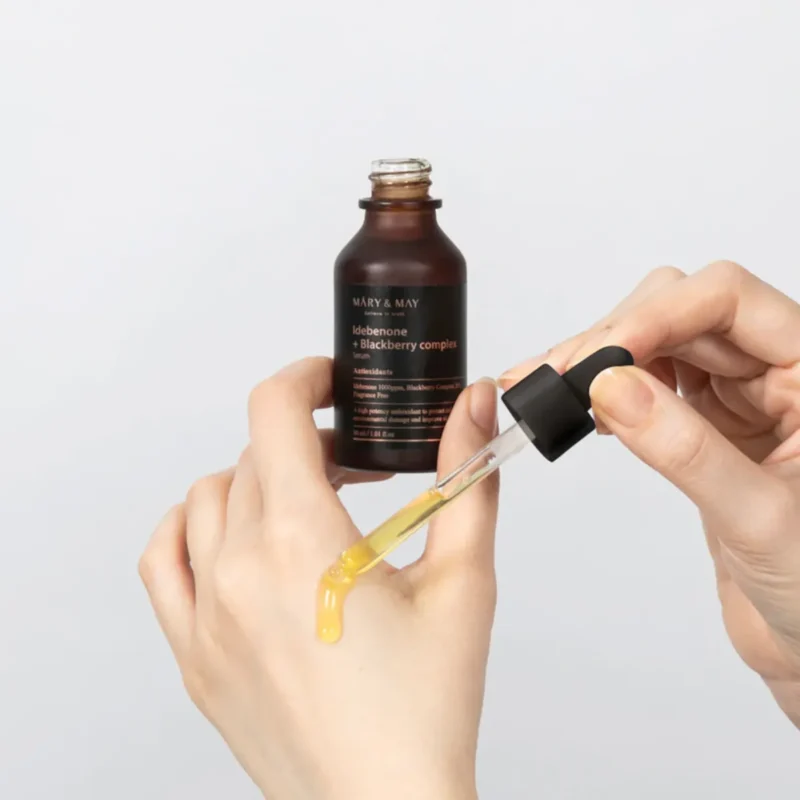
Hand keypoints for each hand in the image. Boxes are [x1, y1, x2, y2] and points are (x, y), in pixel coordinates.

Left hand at [139, 357, 499, 798]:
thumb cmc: (426, 707)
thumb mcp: (463, 580)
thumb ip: (467, 477)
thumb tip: (473, 405)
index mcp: (304, 542)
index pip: (274, 414)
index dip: (305, 379)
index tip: (332, 382)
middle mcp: (240, 570)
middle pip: (254, 454)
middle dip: (307, 440)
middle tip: (357, 464)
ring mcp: (206, 614)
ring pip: (207, 498)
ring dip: (257, 479)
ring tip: (306, 504)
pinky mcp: (195, 654)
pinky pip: (163, 561)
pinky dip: (190, 528)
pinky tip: (231, 536)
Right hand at [501, 262, 799, 728]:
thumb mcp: (759, 520)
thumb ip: (687, 451)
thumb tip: (612, 388)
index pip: (728, 300)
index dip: (659, 314)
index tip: (601, 356)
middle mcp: (775, 372)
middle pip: (681, 311)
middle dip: (614, 336)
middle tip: (558, 376)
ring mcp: (737, 397)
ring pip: (656, 343)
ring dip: (598, 358)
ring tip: (547, 386)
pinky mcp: (704, 424)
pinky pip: (648, 383)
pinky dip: (605, 388)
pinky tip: (578, 406)